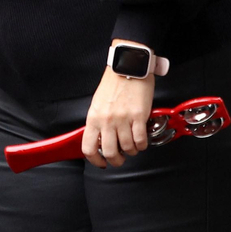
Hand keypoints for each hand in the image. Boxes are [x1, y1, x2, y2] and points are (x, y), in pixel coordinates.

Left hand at [82, 50, 155, 168]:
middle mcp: (106, 120)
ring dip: (132, 151)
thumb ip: (98, 122)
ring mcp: (123, 119)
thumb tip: (101, 139)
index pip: (88, 147)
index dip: (95, 160)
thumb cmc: (113, 84)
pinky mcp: (139, 116)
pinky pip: (140, 140)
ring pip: (127, 148)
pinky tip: (141, 141)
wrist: (128, 67)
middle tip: (121, 158)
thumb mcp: (98, 104)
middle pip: (109, 152)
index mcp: (93, 118)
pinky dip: (142, 145)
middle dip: (116, 160)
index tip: (101, 163)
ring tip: (133, 146)